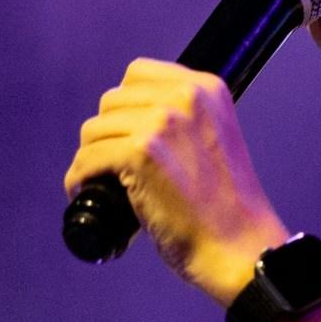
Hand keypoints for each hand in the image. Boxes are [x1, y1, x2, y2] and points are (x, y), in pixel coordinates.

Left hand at [66, 62, 288, 304]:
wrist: (240, 247)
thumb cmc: (227, 209)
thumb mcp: (215, 140)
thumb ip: (185, 120)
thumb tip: (132, 119)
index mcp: (207, 89)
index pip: (138, 74)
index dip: (124, 106)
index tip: (124, 133)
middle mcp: (185, 97)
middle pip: (112, 101)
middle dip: (106, 133)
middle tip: (110, 164)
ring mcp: (162, 123)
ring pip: (94, 130)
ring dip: (90, 156)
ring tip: (98, 180)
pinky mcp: (140, 153)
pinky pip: (88, 159)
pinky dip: (80, 178)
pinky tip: (84, 192)